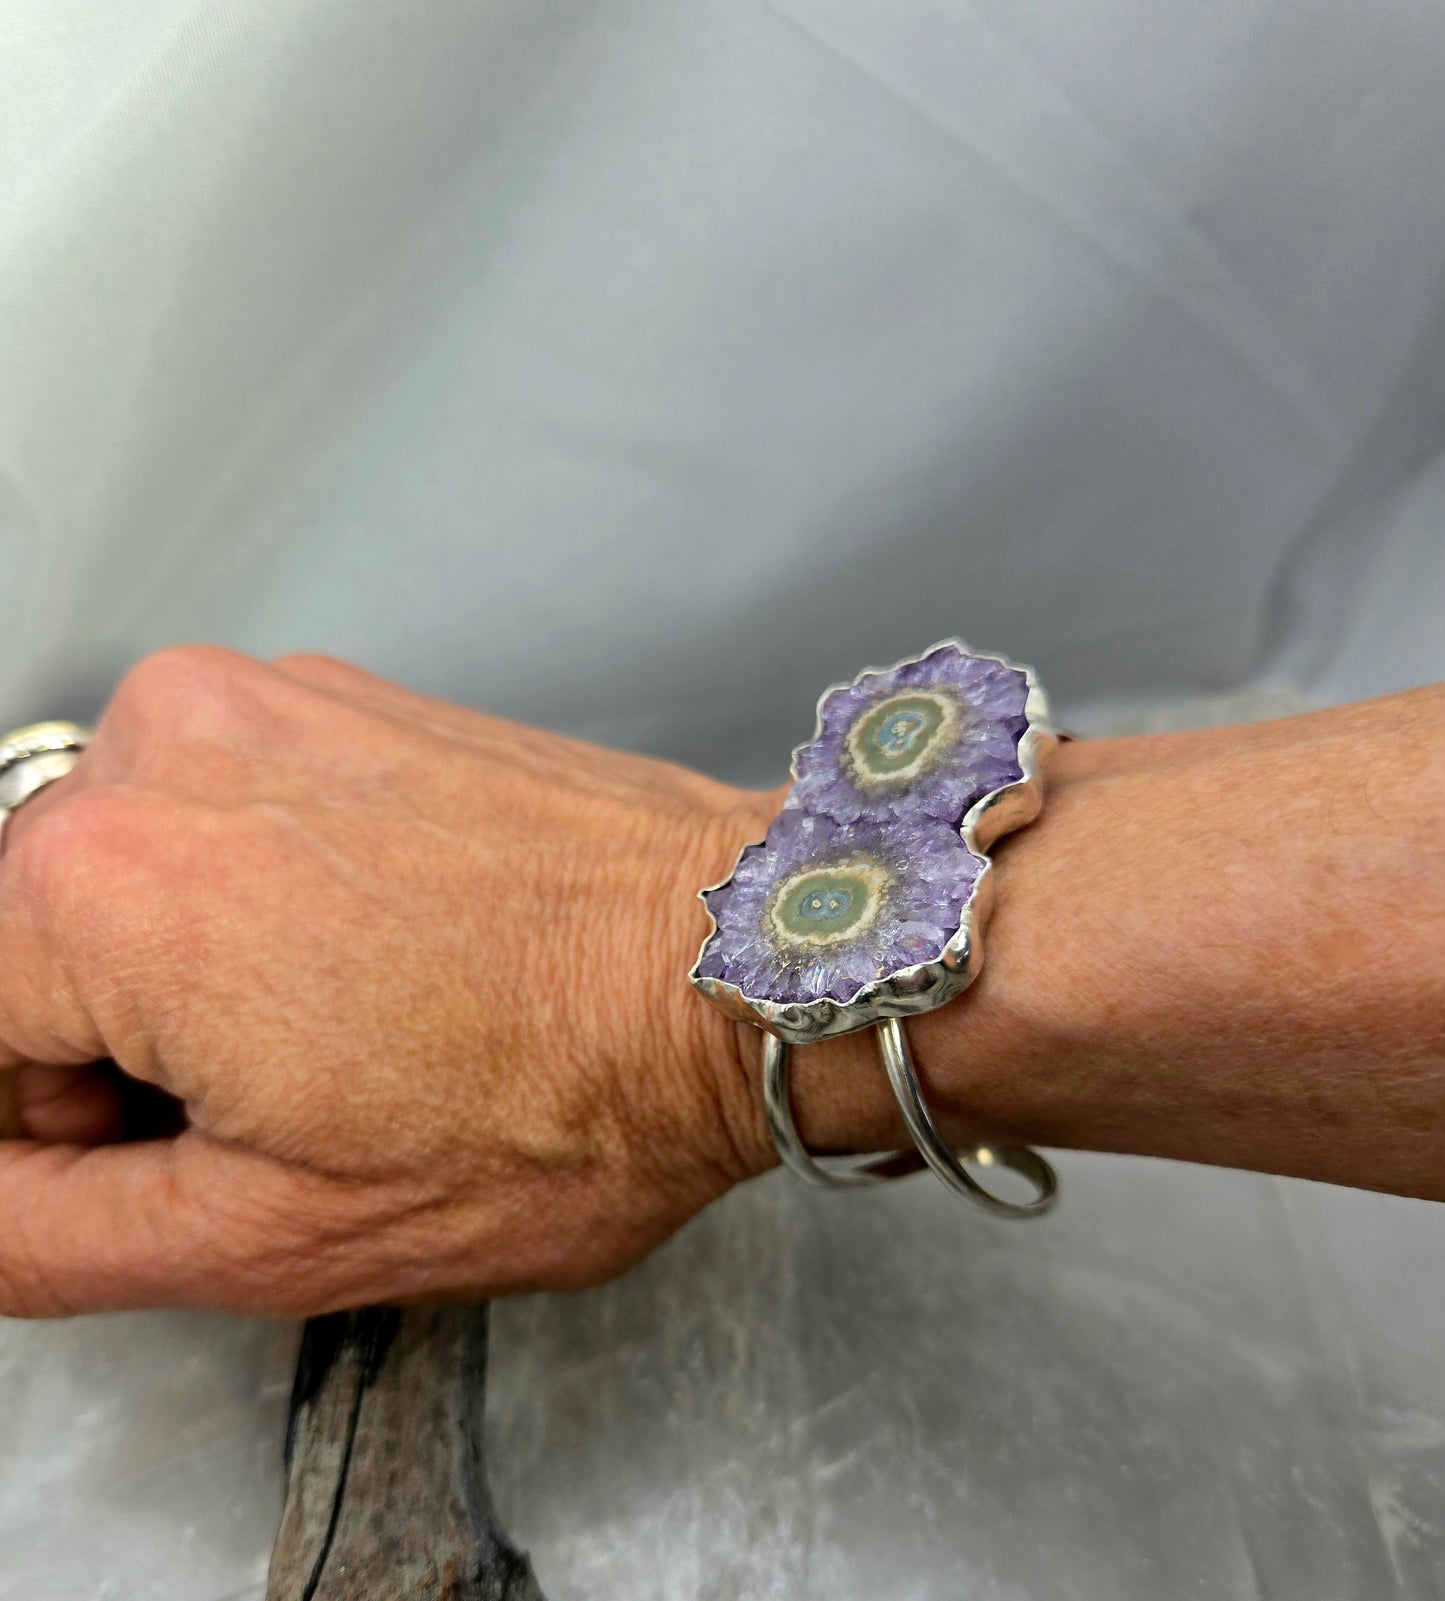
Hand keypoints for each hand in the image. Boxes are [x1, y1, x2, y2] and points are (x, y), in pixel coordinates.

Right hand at [0, 648, 772, 1315]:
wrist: (735, 964)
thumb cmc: (564, 1094)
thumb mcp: (274, 1234)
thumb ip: (41, 1233)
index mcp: (105, 885)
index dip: (52, 1132)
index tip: (154, 1157)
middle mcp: (164, 747)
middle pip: (31, 943)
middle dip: (114, 1050)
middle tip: (283, 1108)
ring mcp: (260, 700)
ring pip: (125, 876)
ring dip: (187, 973)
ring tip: (351, 1031)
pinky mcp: (337, 697)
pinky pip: (218, 811)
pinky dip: (253, 895)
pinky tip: (381, 957)